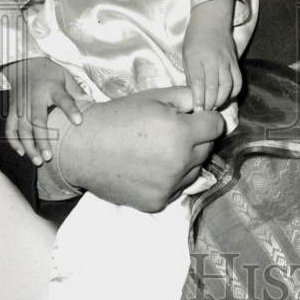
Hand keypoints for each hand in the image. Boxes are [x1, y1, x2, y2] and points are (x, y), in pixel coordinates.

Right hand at [1, 57, 82, 165]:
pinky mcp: (12, 110)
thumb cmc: (48, 72)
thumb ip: (77, 90)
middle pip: (37, 121)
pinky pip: (10, 128)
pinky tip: (22, 152)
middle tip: (49, 157)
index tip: (79, 121)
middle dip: (42, 139)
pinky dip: (13, 141)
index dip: (71, 110)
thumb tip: (92, 104)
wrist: (23, 63)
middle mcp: (34, 98)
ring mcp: (21, 105)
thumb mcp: (65, 75)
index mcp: (51, 88)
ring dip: (28, 146)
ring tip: (38, 161)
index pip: (63, 99)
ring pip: (22, 129)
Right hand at [59, 86, 224, 211]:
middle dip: (196, 138)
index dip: (207, 118)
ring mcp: (168, 186)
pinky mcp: (157, 202)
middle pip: (207, 148)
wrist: (82, 147)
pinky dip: (170, 177)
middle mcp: (179, 163)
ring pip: (195, 169)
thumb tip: (210, 104)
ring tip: (158, 148)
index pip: (217, 126)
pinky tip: (150, 165)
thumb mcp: (154, 97)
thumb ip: (188, 97)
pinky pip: (177, 187)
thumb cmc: (118, 117)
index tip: (195, 116)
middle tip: (171, 131)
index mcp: (180, 133)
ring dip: (185, 159)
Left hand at [183, 0, 241, 109]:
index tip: (197, 110)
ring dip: (221, 100)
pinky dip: (233, 92)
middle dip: (210, 103)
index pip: (199, 83)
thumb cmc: (195, 38)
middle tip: (205, 112)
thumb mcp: (186, 55)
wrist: (212, 20)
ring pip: (228, 86)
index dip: (199, 99)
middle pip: (214, 87)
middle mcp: (214, 60)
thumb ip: (192, 75)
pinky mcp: (236, 62)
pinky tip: (227, 97)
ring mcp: (227, 61)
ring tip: (215, 106)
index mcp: (197, 58)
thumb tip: (195, 95)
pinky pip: (238, 81)